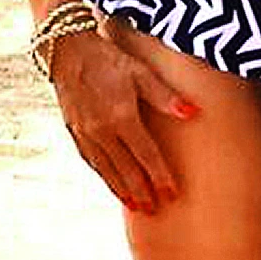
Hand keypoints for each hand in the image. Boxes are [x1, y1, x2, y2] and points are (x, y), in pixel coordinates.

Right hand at [47, 23, 197, 213]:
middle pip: (126, 169)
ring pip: (107, 170)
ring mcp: (86, 133)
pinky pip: (91, 161)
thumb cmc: (110, 58)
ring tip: (136, 206)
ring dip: (122, 190)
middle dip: (142, 191)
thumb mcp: (141, 72)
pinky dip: (103, 176)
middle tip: (156, 210)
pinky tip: (112, 184)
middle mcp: (102, 130)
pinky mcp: (73, 131)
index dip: (160, 176)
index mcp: (122, 116)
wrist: (68, 49)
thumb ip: (165, 96)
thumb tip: (193, 113)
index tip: (172, 194)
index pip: (146, 155)